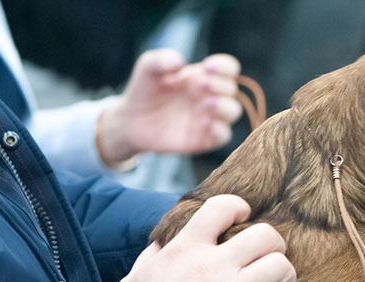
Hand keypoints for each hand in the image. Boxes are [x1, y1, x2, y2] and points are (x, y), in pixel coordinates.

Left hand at [96, 49, 242, 166]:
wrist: (131, 121)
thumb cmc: (143, 91)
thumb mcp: (147, 68)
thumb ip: (161, 59)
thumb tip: (181, 61)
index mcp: (202, 77)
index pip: (229, 69)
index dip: (225, 66)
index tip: (208, 67)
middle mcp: (209, 97)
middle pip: (232, 89)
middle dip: (221, 85)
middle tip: (201, 85)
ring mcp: (208, 118)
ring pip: (233, 111)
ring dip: (225, 106)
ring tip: (206, 104)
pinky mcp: (204, 139)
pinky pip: (224, 136)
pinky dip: (220, 129)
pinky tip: (204, 124)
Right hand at [115, 195, 295, 281]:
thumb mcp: (134, 280)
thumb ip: (152, 258)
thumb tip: (160, 245)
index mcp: (186, 248)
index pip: (221, 208)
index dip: (237, 207)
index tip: (243, 216)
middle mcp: (214, 265)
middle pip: (264, 235)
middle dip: (274, 244)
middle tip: (271, 257)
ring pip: (280, 267)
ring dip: (286, 276)